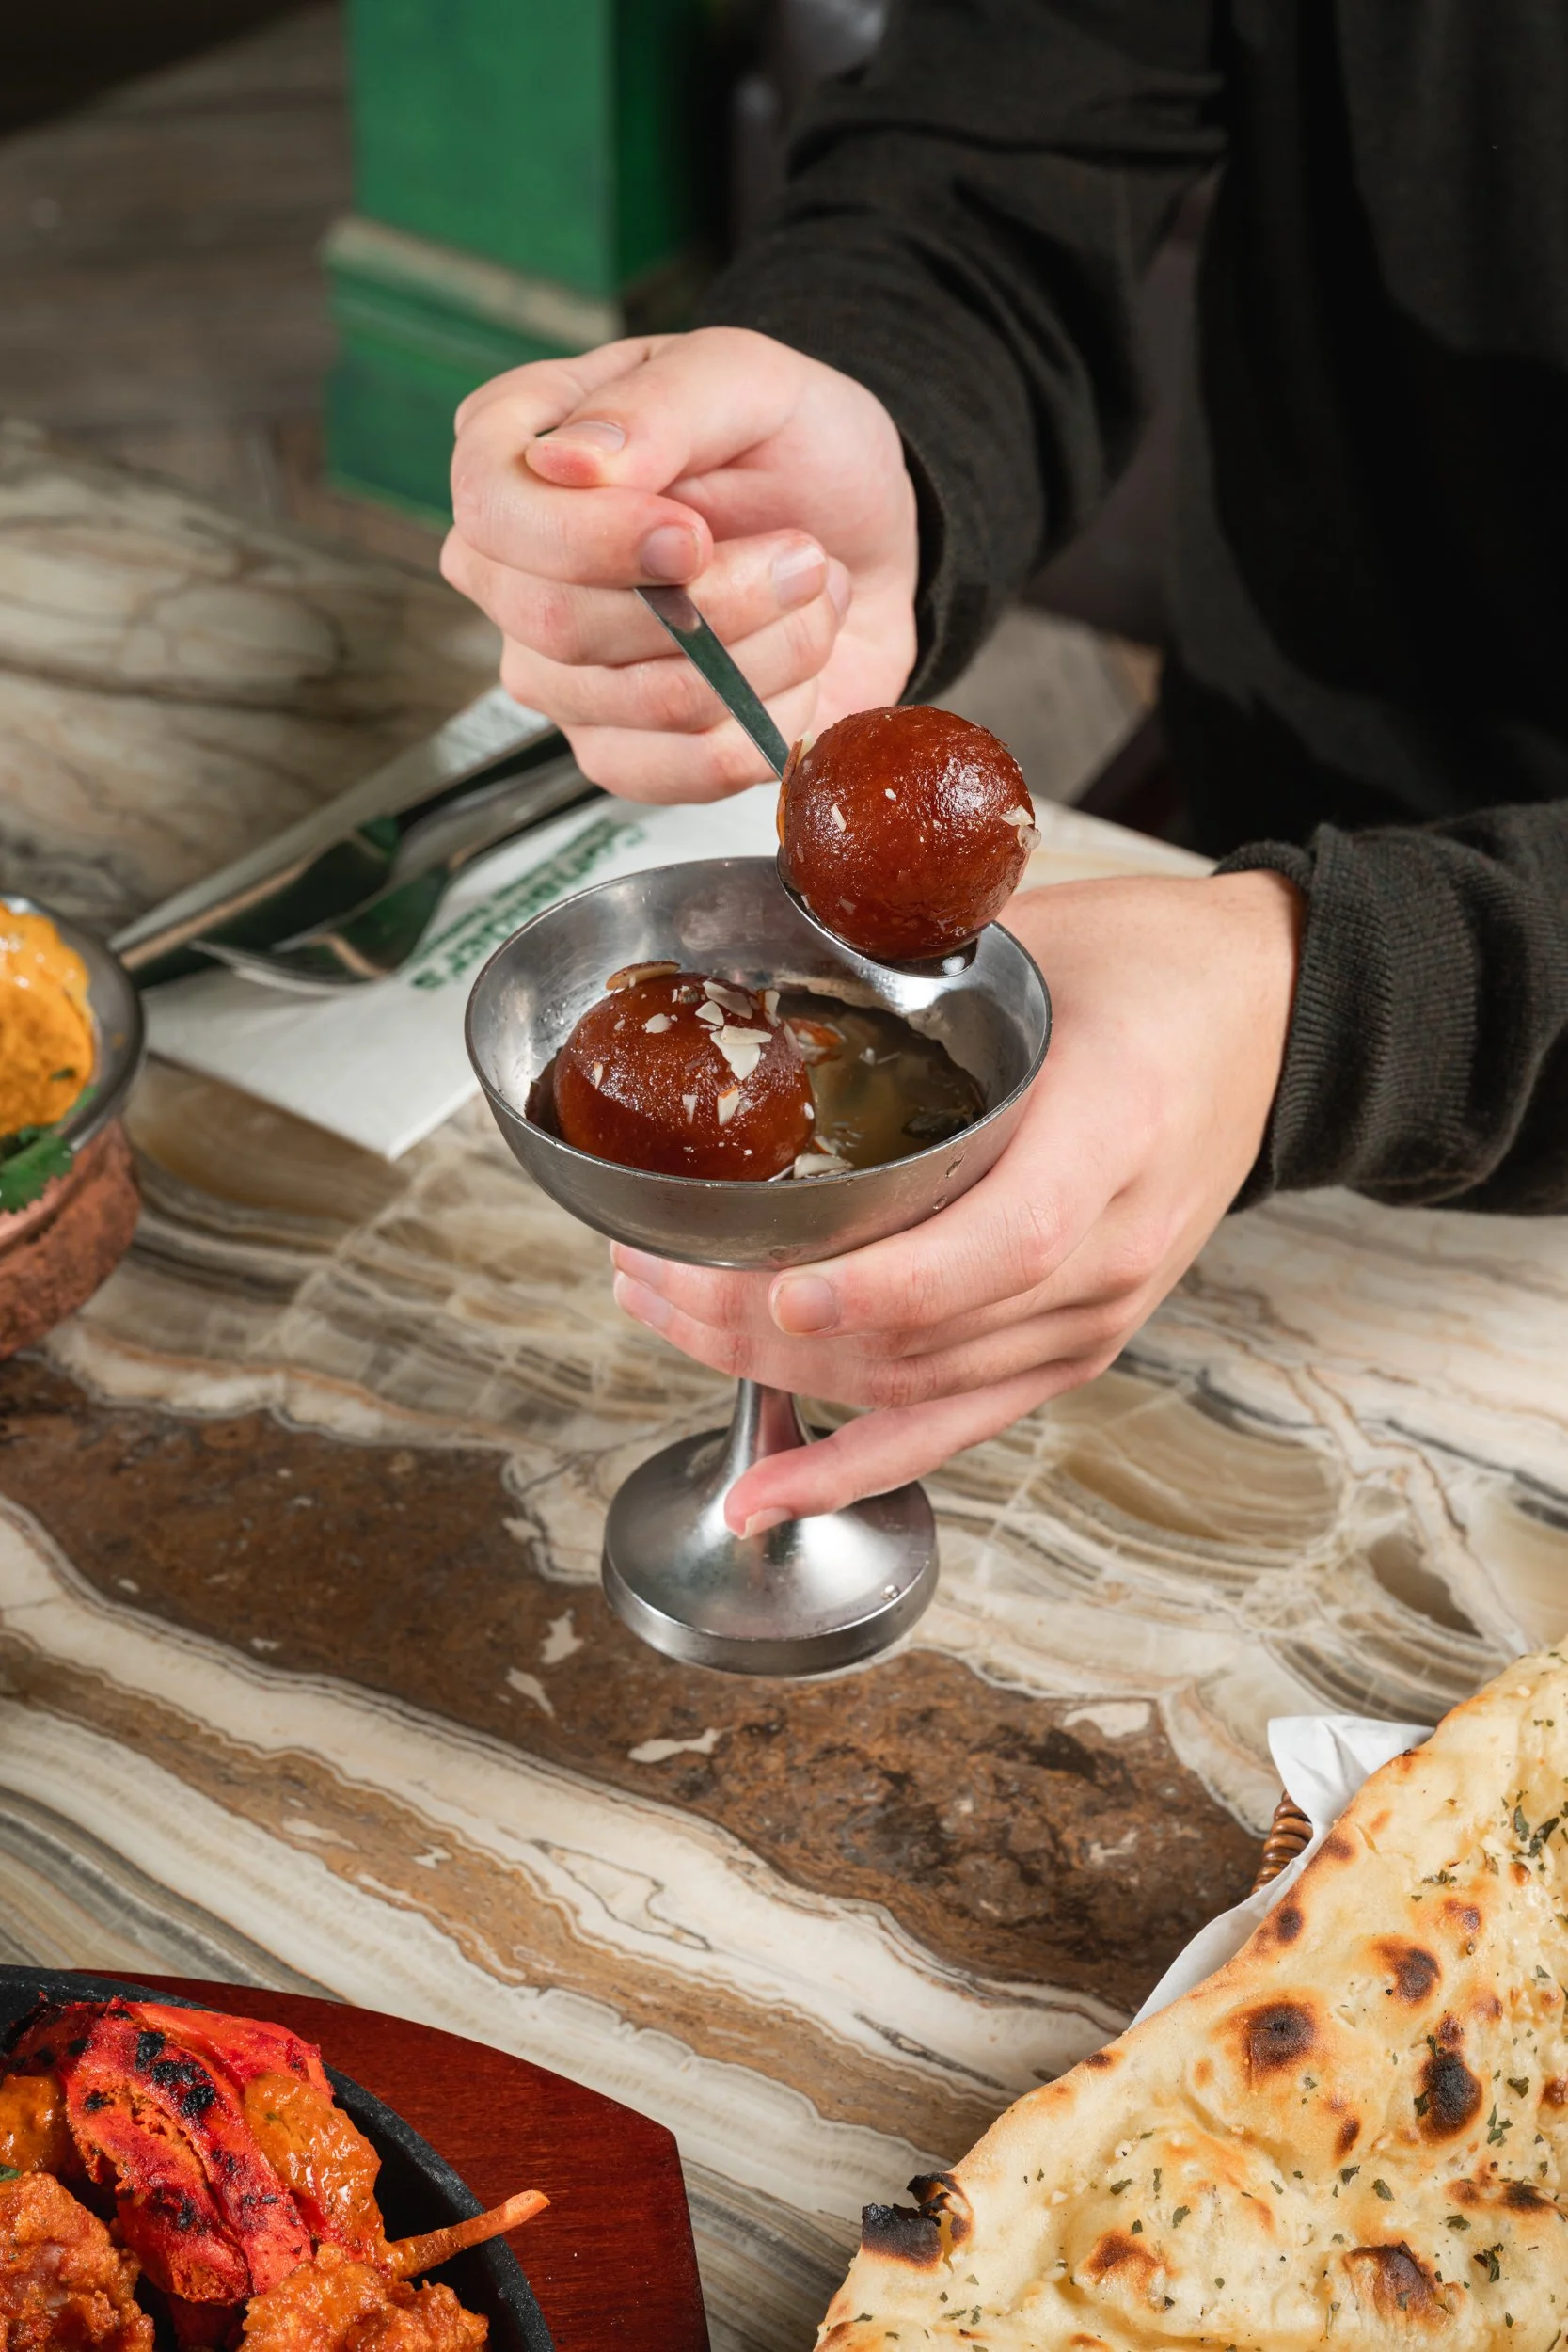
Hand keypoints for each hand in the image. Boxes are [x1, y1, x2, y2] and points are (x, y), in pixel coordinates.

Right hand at [441, 327, 918, 801]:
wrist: (866, 547)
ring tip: (816, 594)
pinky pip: (674, 772)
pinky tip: (795, 668)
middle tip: (805, 557)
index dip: (593, 539)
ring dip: (764, 655)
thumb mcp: (752, 380)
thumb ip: (662, 403)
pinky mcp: (619, 751)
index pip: (492, 510)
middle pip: (557, 622)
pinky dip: (765, 724)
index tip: (697, 534)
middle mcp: (515, 571)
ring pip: (634, 702)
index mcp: (519, 452)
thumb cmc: (800, 451)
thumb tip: (567, 461)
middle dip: (714, 604)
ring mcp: (559, 672)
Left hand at [610, 870, 1303, 1529]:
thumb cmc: (1152, 971)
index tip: (781, 1288)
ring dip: (777, 1371)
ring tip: (665, 1314)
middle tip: (651, 1273)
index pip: (1003, 1244)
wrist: (1263, 1022)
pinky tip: (768, 1492)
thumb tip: (757, 958)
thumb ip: (907, 967)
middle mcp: (1112, 1247)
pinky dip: (854, 1467)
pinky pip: (956, 1427)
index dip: (887, 1284)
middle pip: (931, 1332)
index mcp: (1112, 1131)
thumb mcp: (1037, 938)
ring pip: (919, 1386)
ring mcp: (1097, 1313)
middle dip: (766, 1323)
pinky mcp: (1074, 1347)